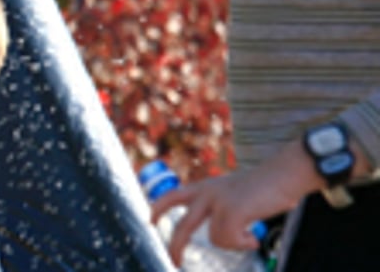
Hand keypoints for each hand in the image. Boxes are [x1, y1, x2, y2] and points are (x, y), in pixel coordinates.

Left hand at [150, 140, 317, 266]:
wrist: (285, 174)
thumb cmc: (266, 186)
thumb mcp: (236, 193)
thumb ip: (223, 207)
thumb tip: (224, 231)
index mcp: (206, 187)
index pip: (173, 195)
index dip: (159, 208)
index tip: (151, 220)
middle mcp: (207, 193)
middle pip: (183, 226)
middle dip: (176, 247)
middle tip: (175, 262)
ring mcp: (218, 202)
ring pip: (215, 239)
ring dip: (234, 243)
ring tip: (250, 234)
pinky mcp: (231, 211)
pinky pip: (229, 240)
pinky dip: (243, 243)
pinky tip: (254, 236)